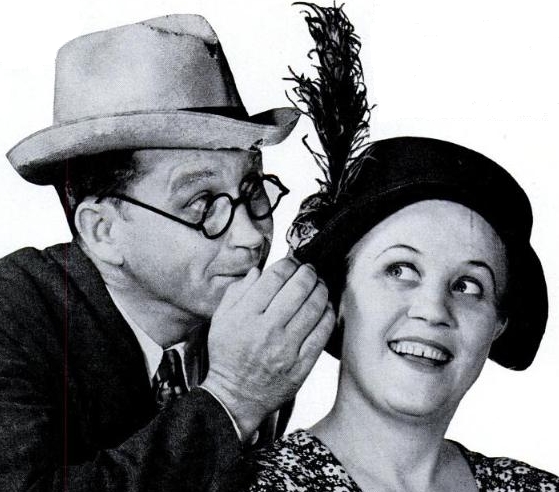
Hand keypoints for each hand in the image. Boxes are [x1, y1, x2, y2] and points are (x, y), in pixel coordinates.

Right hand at [202, 258, 334, 440]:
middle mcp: (267, 330)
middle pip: (298, 288)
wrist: (235, 397)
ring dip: (321, 289)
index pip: (274, 278)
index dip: (288, 263)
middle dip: (308, 272)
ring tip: (320, 284)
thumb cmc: (227, 357)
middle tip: (309, 269)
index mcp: (245, 316)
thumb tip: (258, 271)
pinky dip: (328, 314)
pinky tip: (326, 307)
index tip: (292, 261)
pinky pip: (322, 333)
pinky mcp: (302, 365)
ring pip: (314, 307)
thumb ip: (237, 293)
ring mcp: (286, 349)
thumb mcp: (220, 321)